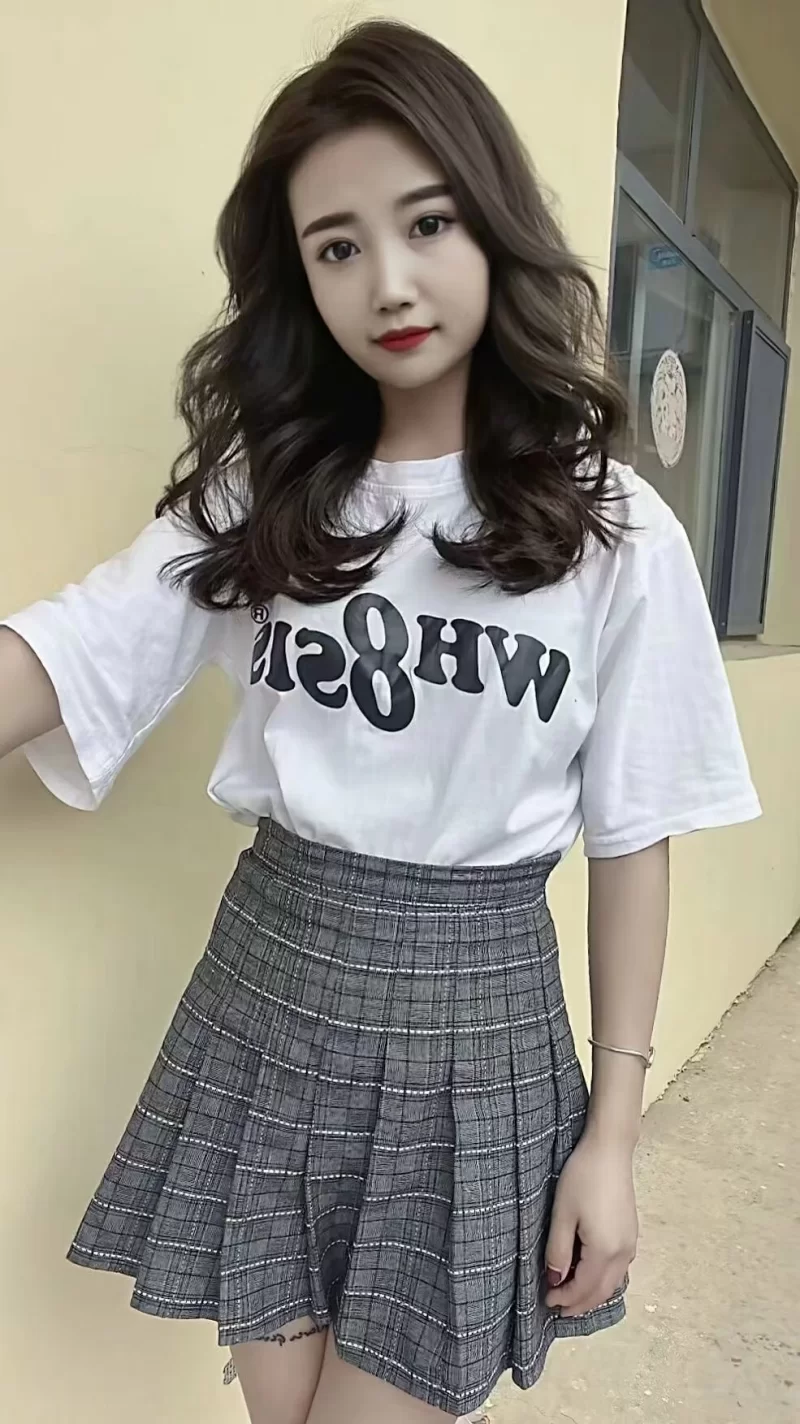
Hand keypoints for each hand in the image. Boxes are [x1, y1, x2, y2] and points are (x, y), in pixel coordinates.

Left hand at [544, 1130, 637, 1316]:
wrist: (610, 1150)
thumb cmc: (582, 1178)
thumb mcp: (562, 1214)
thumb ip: (559, 1251)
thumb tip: (556, 1280)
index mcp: (604, 1251)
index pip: (583, 1288)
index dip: (565, 1298)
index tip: (546, 1300)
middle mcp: (623, 1253)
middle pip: (601, 1291)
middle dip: (580, 1303)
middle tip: (558, 1307)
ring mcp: (631, 1243)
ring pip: (613, 1282)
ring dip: (593, 1293)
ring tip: (572, 1296)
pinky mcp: (632, 1233)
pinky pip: (619, 1269)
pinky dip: (604, 1280)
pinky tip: (591, 1274)